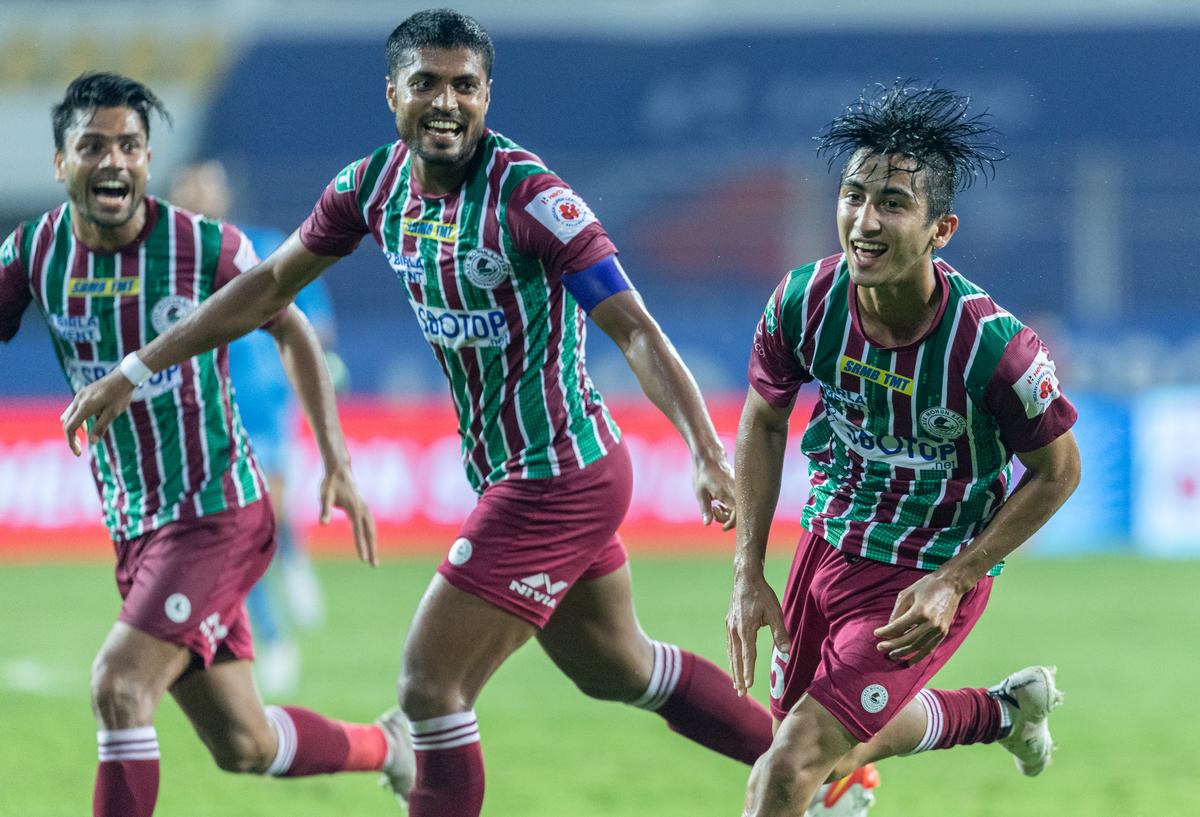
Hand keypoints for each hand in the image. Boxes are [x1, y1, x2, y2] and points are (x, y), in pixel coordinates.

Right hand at [60, 371, 135, 455]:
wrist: (125, 376)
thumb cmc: (120, 395)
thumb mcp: (112, 413)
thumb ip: (100, 427)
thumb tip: (91, 442)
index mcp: (84, 406)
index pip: (70, 428)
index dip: (71, 442)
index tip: (78, 453)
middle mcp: (78, 400)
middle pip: (67, 422)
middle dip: (71, 436)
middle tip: (79, 448)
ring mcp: (80, 395)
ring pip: (69, 414)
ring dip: (74, 426)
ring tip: (85, 433)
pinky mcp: (84, 393)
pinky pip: (75, 408)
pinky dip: (78, 417)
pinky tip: (88, 422)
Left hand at [319, 462, 377, 566]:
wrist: (339, 471)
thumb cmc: (330, 484)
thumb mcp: (324, 496)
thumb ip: (324, 510)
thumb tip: (323, 524)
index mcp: (355, 508)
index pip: (358, 531)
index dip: (361, 546)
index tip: (363, 559)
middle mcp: (363, 509)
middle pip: (370, 533)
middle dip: (372, 549)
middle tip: (374, 565)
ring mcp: (365, 509)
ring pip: (372, 530)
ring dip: (374, 545)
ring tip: (374, 560)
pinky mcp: (363, 509)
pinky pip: (369, 526)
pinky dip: (371, 537)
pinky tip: (370, 545)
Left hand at [693, 453, 736, 530]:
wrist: (710, 457)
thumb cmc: (703, 473)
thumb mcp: (700, 492)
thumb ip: (705, 509)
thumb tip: (707, 523)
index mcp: (727, 493)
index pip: (737, 514)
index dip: (731, 523)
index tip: (722, 527)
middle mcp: (736, 491)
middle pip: (740, 513)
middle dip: (727, 519)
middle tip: (714, 511)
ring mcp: (739, 489)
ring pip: (739, 508)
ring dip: (728, 513)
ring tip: (715, 507)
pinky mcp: (738, 488)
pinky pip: (738, 501)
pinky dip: (730, 507)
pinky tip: (720, 504)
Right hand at [726, 569, 790, 695]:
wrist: (745, 578)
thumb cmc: (762, 594)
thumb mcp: (775, 612)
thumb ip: (780, 632)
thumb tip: (786, 652)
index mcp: (746, 629)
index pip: (747, 656)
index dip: (748, 672)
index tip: (748, 686)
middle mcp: (735, 630)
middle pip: (736, 658)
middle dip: (739, 676)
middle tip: (740, 693)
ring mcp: (730, 627)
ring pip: (731, 653)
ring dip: (734, 669)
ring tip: (736, 684)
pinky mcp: (729, 623)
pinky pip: (729, 645)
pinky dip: (731, 657)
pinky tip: (733, 662)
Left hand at [873, 572, 965, 662]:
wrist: (951, 585)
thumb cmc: (927, 586)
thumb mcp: (906, 594)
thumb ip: (897, 613)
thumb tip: (889, 629)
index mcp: (920, 611)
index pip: (898, 627)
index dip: (886, 632)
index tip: (876, 634)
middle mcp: (931, 623)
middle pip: (907, 639)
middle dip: (892, 645)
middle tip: (880, 648)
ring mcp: (939, 630)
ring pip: (918, 647)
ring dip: (903, 653)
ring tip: (892, 655)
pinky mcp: (944, 633)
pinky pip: (930, 648)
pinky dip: (919, 656)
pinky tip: (910, 661)